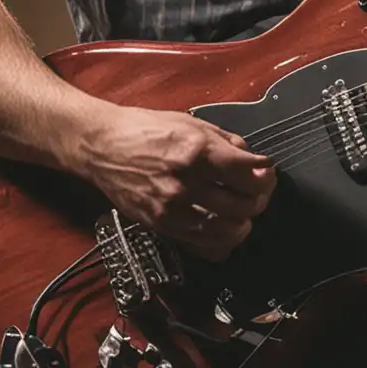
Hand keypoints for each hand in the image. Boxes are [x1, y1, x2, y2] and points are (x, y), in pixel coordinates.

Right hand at [76, 105, 275, 259]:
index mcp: (197, 151)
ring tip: (243, 215)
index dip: (265, 174)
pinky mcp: (161, 224)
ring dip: (243, 224)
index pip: (249, 173)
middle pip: (243, 204)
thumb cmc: (143, 129)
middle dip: (258, 200)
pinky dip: (220, 243)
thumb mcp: (190, 123)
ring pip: (226, 230)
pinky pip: (201, 245)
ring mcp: (173, 207)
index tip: (266, 171)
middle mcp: (186, 181)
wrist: (101, 146)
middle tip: (256, 194)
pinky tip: (224, 232)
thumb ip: (225, 142)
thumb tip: (253, 160)